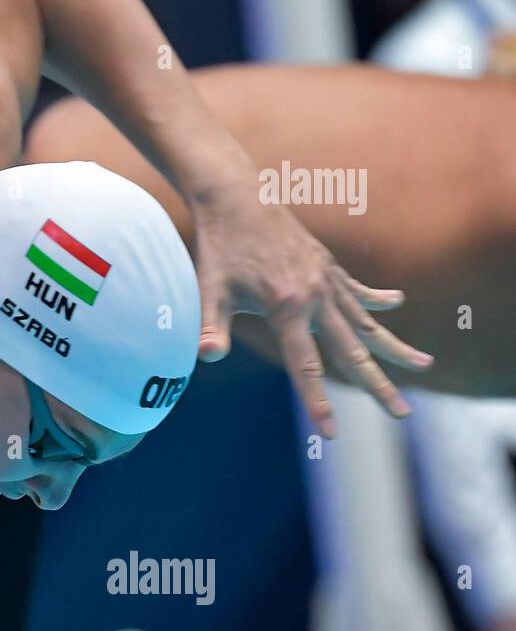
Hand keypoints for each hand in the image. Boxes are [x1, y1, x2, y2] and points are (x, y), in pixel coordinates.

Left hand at [192, 183, 432, 437]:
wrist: (238, 197)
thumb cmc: (220, 248)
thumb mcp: (211, 290)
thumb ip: (211, 326)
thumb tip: (205, 356)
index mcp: (288, 308)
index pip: (306, 366)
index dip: (318, 402)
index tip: (332, 433)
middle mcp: (316, 296)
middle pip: (352, 350)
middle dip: (377, 386)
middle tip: (402, 415)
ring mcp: (327, 280)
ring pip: (367, 322)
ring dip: (394, 346)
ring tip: (425, 366)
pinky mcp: (328, 266)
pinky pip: (358, 290)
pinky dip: (378, 300)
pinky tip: (397, 303)